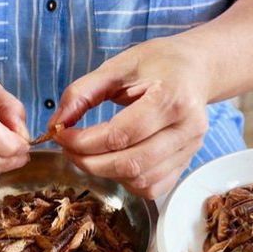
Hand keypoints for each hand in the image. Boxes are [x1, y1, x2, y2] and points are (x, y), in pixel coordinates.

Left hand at [50, 37, 210, 199]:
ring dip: (106, 173)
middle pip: (130, 163)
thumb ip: (82, 93)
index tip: (61, 135)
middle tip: (68, 149)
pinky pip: (152, 188)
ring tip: (89, 155)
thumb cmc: (158, 64)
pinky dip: (126, 182)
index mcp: (172, 98)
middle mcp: (187, 129)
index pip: (121, 135)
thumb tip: (56, 124)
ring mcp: (190, 150)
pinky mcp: (186, 163)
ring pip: (140, 180)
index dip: (84, 142)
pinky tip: (115, 163)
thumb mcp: (117, 66)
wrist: (196, 69)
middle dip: (89, 162)